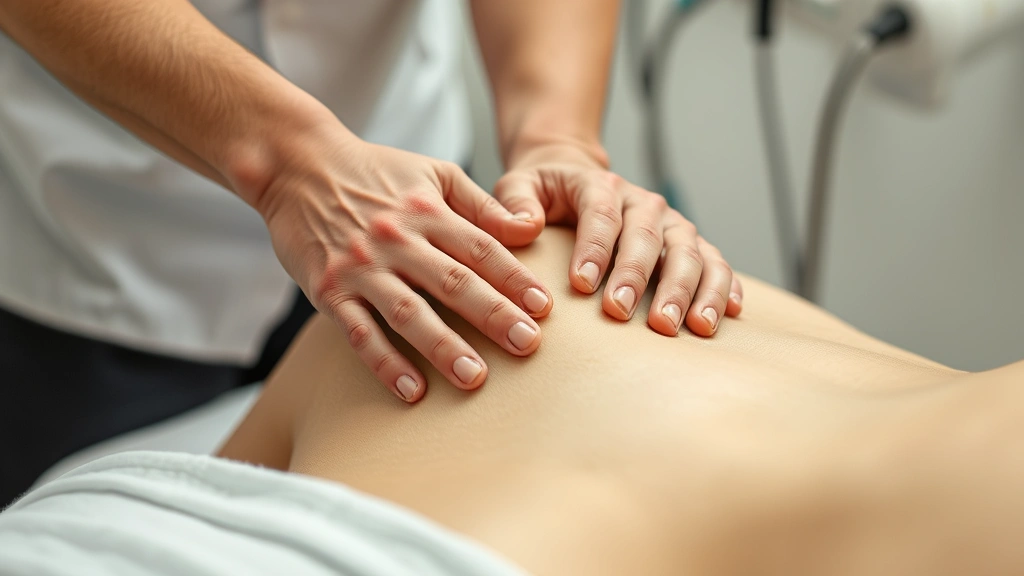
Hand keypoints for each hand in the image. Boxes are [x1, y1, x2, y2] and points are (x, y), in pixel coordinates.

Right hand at [246, 124, 551, 401]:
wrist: (297, 165)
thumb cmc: (375, 172)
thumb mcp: (434, 173)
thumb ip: (483, 204)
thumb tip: (532, 229)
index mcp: (427, 211)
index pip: (481, 247)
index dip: (515, 278)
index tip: (545, 307)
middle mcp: (397, 239)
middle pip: (453, 281)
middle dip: (494, 315)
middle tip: (529, 345)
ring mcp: (361, 267)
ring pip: (408, 312)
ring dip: (443, 346)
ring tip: (475, 376)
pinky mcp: (328, 290)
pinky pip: (359, 333)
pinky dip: (385, 363)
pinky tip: (412, 391)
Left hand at [491, 143, 741, 336]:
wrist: (572, 177)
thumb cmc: (542, 192)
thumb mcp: (518, 185)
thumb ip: (514, 202)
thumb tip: (523, 226)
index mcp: (600, 186)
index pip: (602, 215)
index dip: (596, 250)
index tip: (584, 286)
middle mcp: (642, 203)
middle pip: (651, 239)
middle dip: (646, 281)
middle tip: (642, 320)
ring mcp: (670, 224)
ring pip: (691, 252)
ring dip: (694, 291)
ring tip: (693, 328)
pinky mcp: (687, 243)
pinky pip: (715, 261)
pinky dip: (725, 285)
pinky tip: (728, 313)